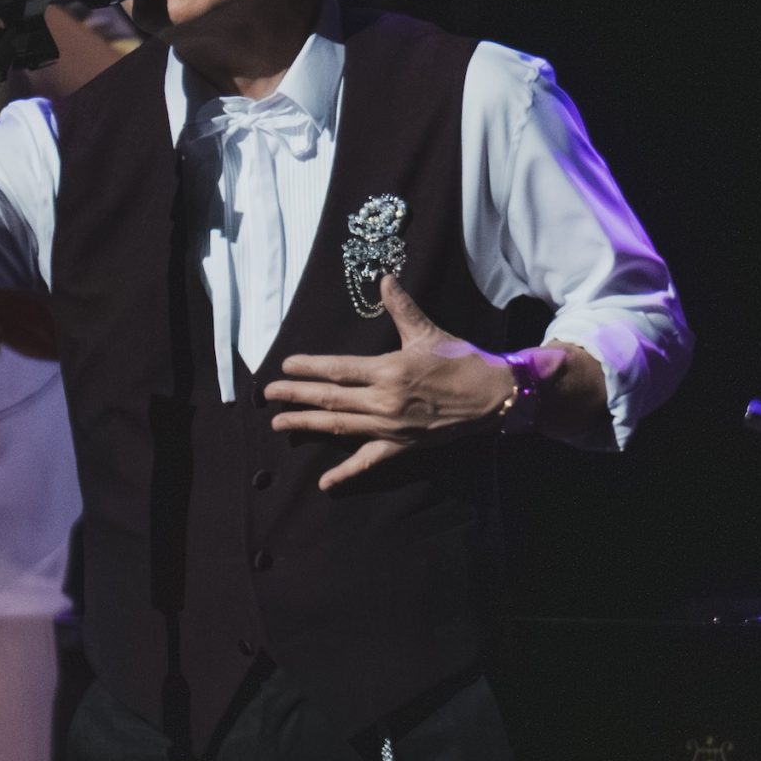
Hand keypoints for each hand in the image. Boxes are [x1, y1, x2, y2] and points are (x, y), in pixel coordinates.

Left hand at [264, 274, 515, 490]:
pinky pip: (368, 462)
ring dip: (307, 424)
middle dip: (295, 396)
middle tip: (268, 395)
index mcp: (387, 371)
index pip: (337, 369)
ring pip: (339, 426)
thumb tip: (385, 279)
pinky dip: (346, 473)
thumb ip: (401, 307)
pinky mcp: (400, 446)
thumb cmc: (460, 361)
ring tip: (280, 424)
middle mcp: (383, 402)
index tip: (284, 367)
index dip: (308, 368)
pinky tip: (324, 482)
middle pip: (330, 399)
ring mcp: (390, 427)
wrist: (492, 396)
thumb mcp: (428, 332)